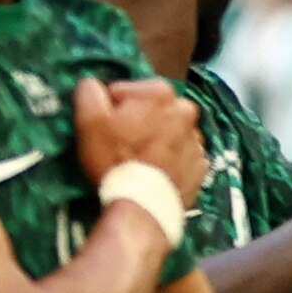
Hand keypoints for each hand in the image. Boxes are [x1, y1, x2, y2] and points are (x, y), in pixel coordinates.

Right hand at [74, 75, 206, 201]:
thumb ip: (89, 92)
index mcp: (161, 92)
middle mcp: (186, 110)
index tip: (107, 129)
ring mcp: (197, 140)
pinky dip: (170, 161)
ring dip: (155, 140)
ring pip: (168, 132)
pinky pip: (181, 156)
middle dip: (137, 122)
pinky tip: (155, 172)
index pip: (126, 92)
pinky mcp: (202, 166)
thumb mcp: (90, 121)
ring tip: (139, 162)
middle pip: (151, 110)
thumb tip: (92, 84)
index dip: (111, 109)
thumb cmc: (114, 160)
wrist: (142, 207)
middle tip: (122, 146)